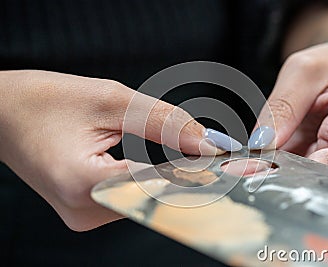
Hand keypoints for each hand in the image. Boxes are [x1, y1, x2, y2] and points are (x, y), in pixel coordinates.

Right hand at [0, 70, 227, 230]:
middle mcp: (84, 211)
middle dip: (193, 177)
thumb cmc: (46, 100)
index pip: (159, 185)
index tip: (234, 164)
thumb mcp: (111, 100)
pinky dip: (156, 182)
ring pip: (147, 200)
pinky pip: (132, 198)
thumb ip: (164, 122)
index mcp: (82, 183)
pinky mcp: (87, 209)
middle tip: (225, 160)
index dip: (200, 173)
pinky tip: (174, 167)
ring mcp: (85, 215)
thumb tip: (207, 143)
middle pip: (156, 198)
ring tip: (202, 160)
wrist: (5, 111)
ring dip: (175, 179)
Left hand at [251, 42, 327, 174]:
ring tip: (244, 167)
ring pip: (304, 177)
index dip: (325, 178)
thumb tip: (263, 143)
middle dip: (285, 176)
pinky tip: (251, 165)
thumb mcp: (302, 72)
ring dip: (274, 174)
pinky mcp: (316, 160)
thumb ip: (283, 107)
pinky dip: (271, 168)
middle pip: (322, 174)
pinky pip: (293, 170)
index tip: (295, 184)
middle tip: (247, 170)